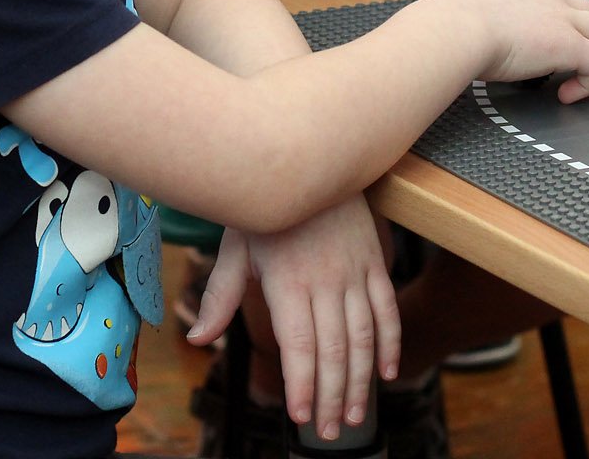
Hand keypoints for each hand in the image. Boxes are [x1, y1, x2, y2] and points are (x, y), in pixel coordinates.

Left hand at [190, 198, 399, 440]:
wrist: (310, 157)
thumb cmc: (266, 205)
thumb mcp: (235, 247)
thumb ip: (220, 297)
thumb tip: (197, 340)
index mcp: (289, 282)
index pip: (300, 346)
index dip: (303, 385)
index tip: (301, 415)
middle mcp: (328, 281)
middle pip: (335, 351)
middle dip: (333, 397)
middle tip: (330, 431)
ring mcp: (356, 272)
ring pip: (364, 337)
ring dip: (362, 380)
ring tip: (357, 415)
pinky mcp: (375, 262)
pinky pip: (388, 309)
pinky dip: (391, 343)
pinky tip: (388, 372)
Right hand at [426, 0, 588, 103]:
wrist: (457, 28)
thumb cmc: (453, 22)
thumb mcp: (475, 9)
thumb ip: (487, 17)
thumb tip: (479, 32)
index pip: (564, 1)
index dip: (569, 25)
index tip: (561, 46)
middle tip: (588, 66)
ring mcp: (564, 20)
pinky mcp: (570, 44)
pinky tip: (569, 95)